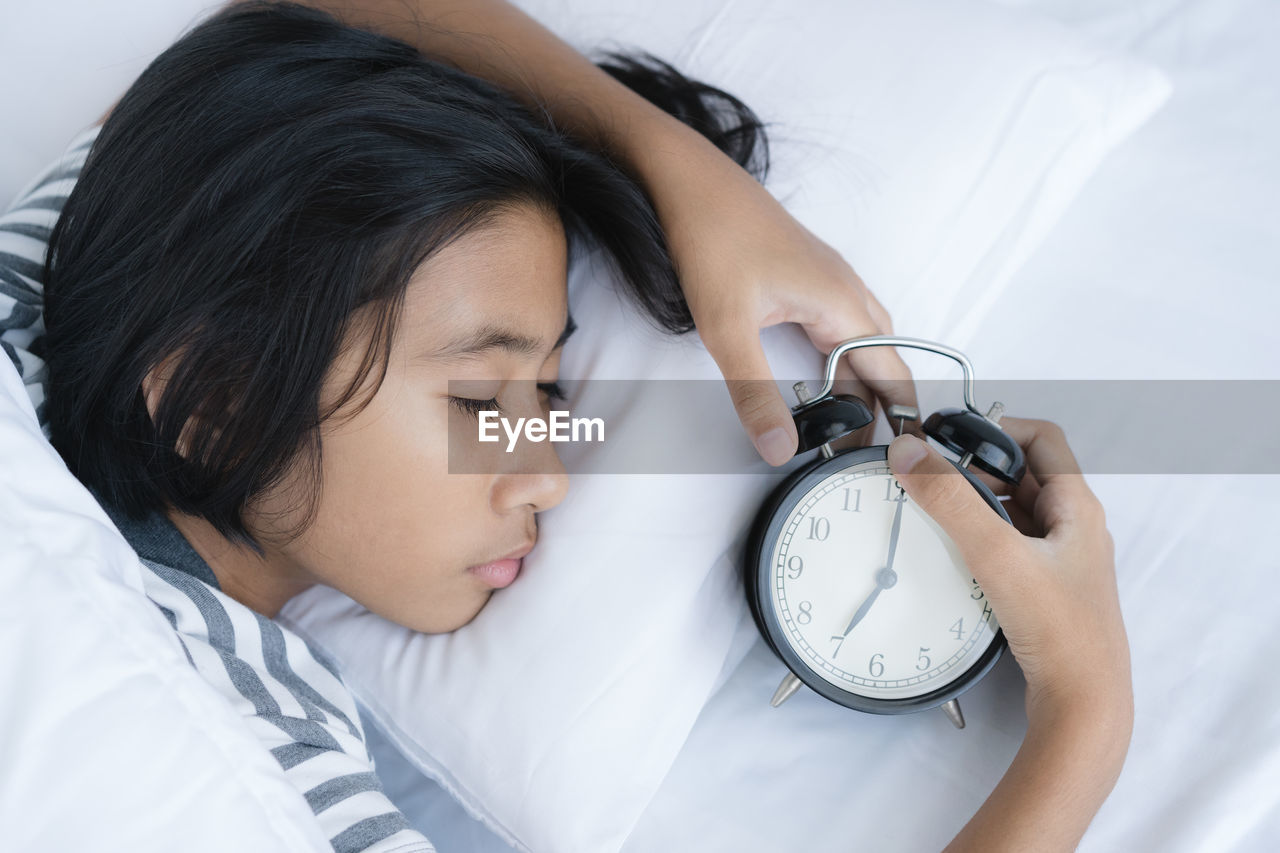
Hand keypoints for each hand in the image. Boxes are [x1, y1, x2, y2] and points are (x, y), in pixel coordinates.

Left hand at [633, 120, 920, 465]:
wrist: (689, 179)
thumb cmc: (712, 236)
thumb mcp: (727, 328)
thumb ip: (754, 393)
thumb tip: (780, 446)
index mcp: (841, 304)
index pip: (892, 374)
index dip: (904, 418)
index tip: (908, 455)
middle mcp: (846, 289)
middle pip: (884, 360)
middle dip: (886, 407)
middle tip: (875, 454)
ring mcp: (829, 277)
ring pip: (866, 339)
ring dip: (865, 381)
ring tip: (853, 422)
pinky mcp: (808, 271)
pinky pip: (844, 321)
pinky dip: (846, 355)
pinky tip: (824, 371)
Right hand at [885, 420, 1131, 737]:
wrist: (1083, 704)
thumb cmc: (1060, 630)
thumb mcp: (997, 554)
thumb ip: (951, 500)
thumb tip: (910, 452)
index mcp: (1077, 506)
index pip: (1040, 437)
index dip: (994, 427)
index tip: (949, 437)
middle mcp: (1073, 528)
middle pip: (1021, 472)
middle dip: (975, 468)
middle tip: (934, 478)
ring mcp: (1060, 560)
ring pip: (1012, 511)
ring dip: (974, 505)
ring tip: (936, 514)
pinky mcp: (1044, 590)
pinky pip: (1007, 546)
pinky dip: (979, 539)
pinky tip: (953, 556)